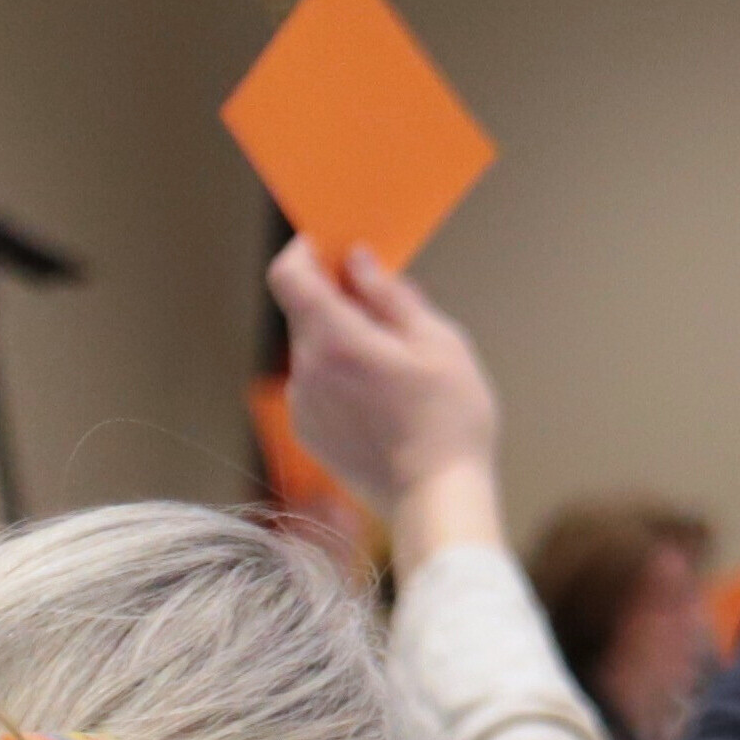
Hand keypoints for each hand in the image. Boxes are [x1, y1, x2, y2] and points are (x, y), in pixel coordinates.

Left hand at [273, 238, 502, 566]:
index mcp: (337, 340)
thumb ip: (392, 296)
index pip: (289, 276)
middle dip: (340, 299)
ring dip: (345, 339)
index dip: (304, 251)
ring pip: (315, 348)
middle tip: (391, 305)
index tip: (331, 243)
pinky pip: (318, 381)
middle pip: (306, 311)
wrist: (434, 497)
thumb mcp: (439, 342)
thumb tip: (359, 261)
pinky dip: (343, 374)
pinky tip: (386, 396)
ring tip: (399, 363)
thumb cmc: (449, 417)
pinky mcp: (307, 428)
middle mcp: (307, 369)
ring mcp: (303, 402)